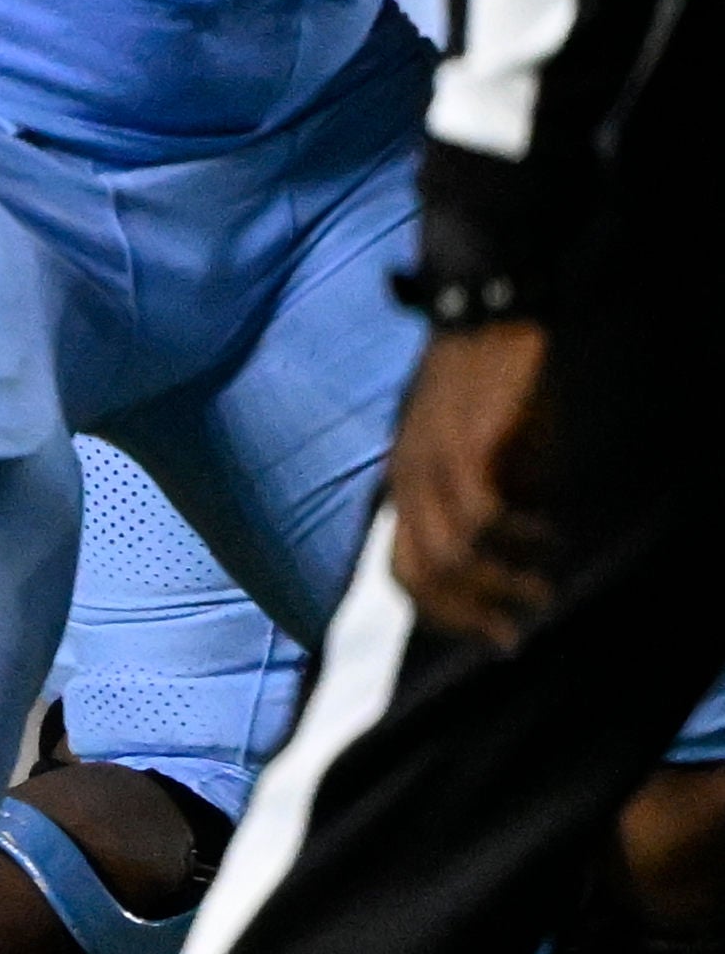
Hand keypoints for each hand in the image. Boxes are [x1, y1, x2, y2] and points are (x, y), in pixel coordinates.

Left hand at [388, 318, 562, 647]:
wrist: (488, 318)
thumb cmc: (495, 386)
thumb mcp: (493, 453)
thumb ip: (502, 499)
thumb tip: (530, 552)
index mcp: (406, 487)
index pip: (403, 571)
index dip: (443, 613)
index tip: (490, 635)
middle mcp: (407, 482)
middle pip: (416, 576)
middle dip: (467, 616)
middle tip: (514, 635)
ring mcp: (428, 466)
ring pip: (449, 555)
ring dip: (501, 584)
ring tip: (544, 591)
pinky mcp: (461, 447)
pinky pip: (481, 514)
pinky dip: (518, 536)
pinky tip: (549, 535)